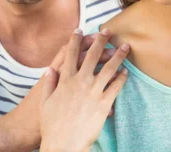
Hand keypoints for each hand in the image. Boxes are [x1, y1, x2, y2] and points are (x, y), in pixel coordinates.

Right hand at [39, 28, 129, 151]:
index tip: (80, 30)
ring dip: (118, 56)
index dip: (75, 40)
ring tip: (126, 47)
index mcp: (64, 79)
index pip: (70, 54)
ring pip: (109, 68)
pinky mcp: (103, 104)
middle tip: (107, 31)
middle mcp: (79, 82)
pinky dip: (122, 78)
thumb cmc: (52, 125)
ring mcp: (92, 92)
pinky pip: (116, 87)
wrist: (63, 143)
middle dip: (100, 40)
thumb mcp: (45, 101)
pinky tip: (126, 72)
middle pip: (92, 55)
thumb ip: (49, 83)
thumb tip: (50, 70)